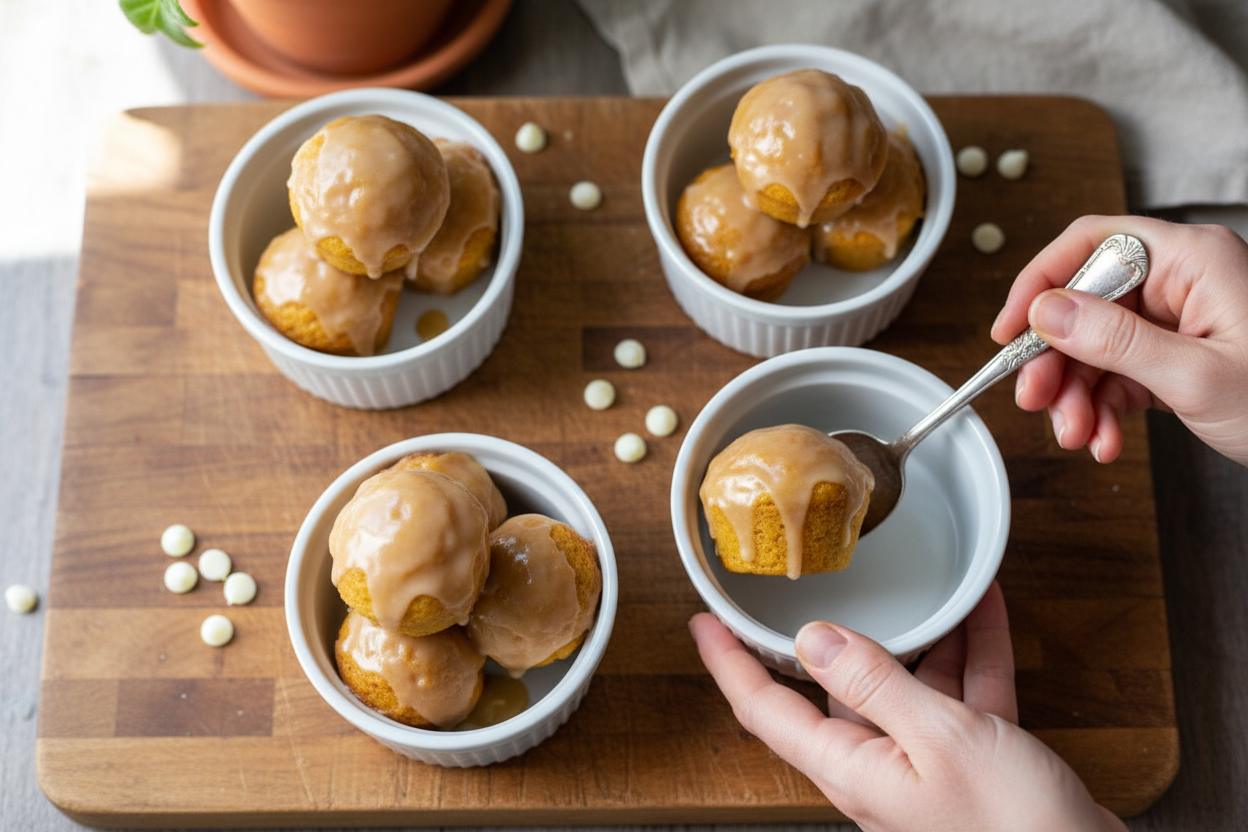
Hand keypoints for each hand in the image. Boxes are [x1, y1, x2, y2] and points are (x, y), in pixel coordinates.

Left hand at [689, 583, 1125, 831]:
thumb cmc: (1015, 828)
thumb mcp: (940, 739)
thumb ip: (875, 684)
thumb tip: (812, 639)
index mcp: (851, 767)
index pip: (765, 711)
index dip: (728, 665)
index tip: (703, 623)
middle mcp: (880, 768)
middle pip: (837, 691)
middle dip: (835, 638)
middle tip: (821, 585)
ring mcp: (927, 767)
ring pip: (907, 686)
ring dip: (922, 635)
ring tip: (927, 582)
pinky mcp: (975, 764)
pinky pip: (963, 696)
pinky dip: (972, 653)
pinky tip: (984, 608)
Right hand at [991, 215, 1247, 465]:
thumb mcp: (1196, 375)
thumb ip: (1115, 341)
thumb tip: (1046, 311)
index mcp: (1192, 260)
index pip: (1091, 245)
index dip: (1040, 283)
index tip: (1010, 330)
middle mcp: (1183, 281)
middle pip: (1085, 303)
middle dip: (1057, 360)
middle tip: (1037, 401)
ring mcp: (1180, 319)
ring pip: (1095, 346)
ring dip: (1077, 396)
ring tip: (1078, 435)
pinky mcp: (1178, 355)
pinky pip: (1119, 374)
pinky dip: (1103, 409)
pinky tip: (1105, 439)